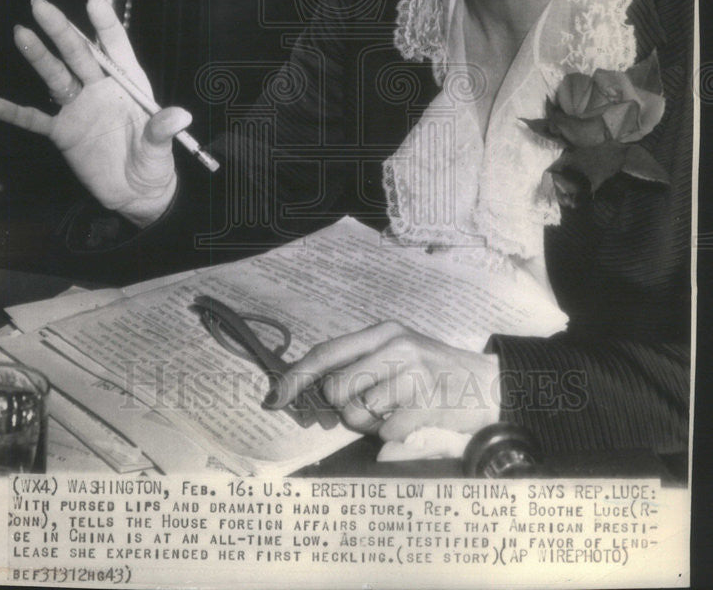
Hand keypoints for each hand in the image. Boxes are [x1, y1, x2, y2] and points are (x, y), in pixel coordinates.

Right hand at [0, 0, 192, 226]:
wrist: (136, 193)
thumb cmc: (154, 163)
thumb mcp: (161, 147)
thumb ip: (163, 130)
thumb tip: (180, 116)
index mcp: (128, 84)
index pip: (116, 49)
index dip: (106, 26)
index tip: (93, 2)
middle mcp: (101, 89)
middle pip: (79, 54)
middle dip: (62, 30)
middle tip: (41, 5)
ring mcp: (79, 108)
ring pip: (56, 76)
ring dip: (39, 56)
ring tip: (21, 33)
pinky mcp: (63, 131)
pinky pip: (35, 119)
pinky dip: (15, 112)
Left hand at [269, 321, 500, 441]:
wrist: (491, 385)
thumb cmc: (437, 374)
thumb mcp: (400, 354)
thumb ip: (361, 365)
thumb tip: (312, 392)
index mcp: (384, 331)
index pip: (327, 351)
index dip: (297, 376)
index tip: (275, 396)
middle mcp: (396, 345)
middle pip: (336, 388)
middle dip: (345, 409)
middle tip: (373, 408)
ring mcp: (412, 372)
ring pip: (358, 413)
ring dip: (371, 424)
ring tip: (398, 411)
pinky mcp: (425, 402)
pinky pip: (385, 433)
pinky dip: (394, 435)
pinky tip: (415, 421)